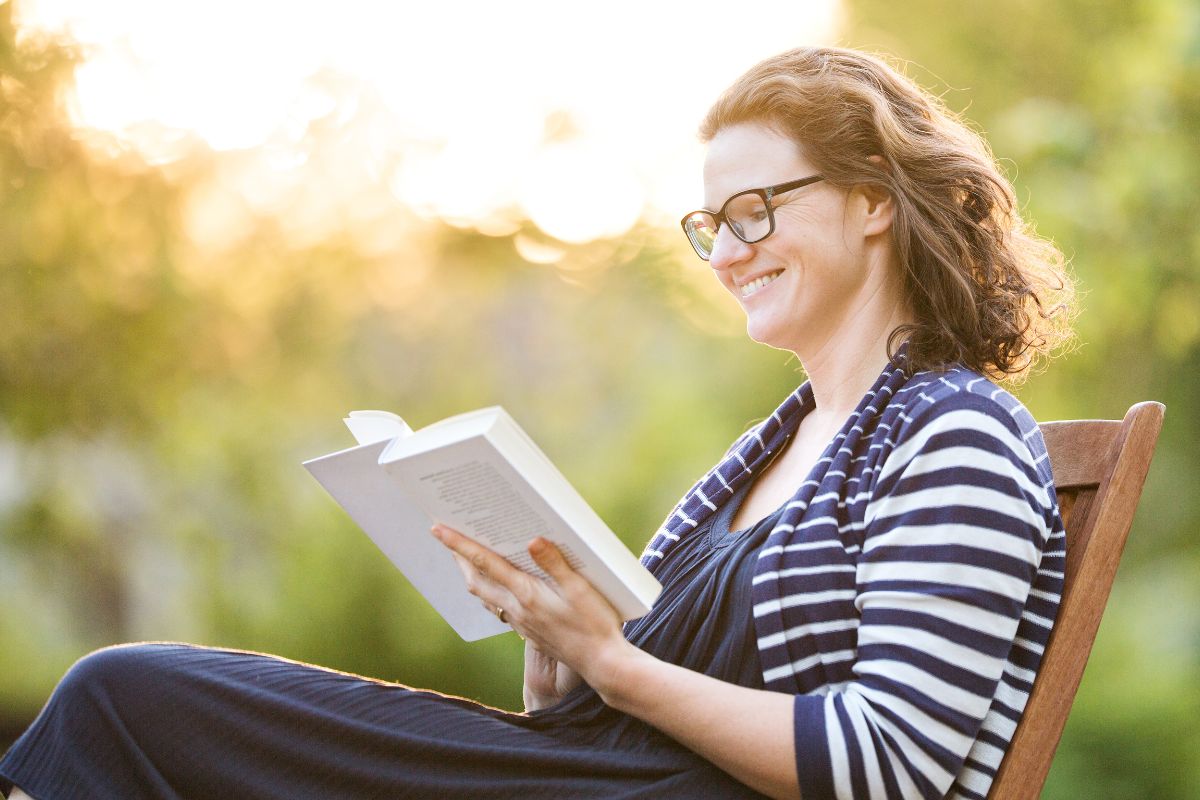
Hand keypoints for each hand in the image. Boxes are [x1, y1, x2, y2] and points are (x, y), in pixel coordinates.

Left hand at [431, 524, 631, 699]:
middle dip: (458, 558)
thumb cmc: (595, 624)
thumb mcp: (580, 589)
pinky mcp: (528, 632)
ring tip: (468, 558)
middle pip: (475, 581)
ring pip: (485, 596)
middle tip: (448, 536)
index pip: (485, 563)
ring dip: (472, 576)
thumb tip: (532, 540)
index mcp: (526, 594)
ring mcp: (521, 623)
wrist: (601, 664)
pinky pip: (499, 608)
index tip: (438, 528)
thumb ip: (554, 563)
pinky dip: (490, 592)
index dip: (459, 544)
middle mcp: (517, 610)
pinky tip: (500, 586)